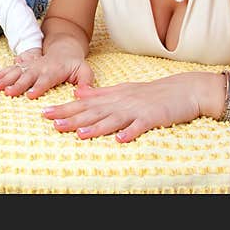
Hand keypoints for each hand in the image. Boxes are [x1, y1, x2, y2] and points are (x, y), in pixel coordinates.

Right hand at [0, 44, 92, 98]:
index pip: (46, 79)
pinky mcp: (24, 65)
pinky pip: (10, 69)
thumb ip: (86, 81)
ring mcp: (30, 66)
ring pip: (16, 72)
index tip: (31, 94)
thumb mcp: (84, 70)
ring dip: (5, 79)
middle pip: (28, 76)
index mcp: (55, 70)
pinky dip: (0, 74)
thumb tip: (85, 92)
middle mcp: (40, 67)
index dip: (38, 86)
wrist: (64, 48)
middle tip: (8, 92)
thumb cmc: (74, 64)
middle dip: (17, 84)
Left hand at [42, 72, 211, 141]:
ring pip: (113, 119)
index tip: (46, 112)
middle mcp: (122, 102)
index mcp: (114, 96)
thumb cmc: (152, 93)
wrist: (184, 89)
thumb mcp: (123, 90)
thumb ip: (100, 93)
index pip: (85, 103)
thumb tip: (77, 93)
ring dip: (96, 127)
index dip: (65, 108)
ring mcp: (137, 110)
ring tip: (80, 134)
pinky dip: (131, 132)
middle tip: (53, 124)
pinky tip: (121, 139)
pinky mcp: (153, 118)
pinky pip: (140, 126)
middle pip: (94, 111)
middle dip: (73, 118)